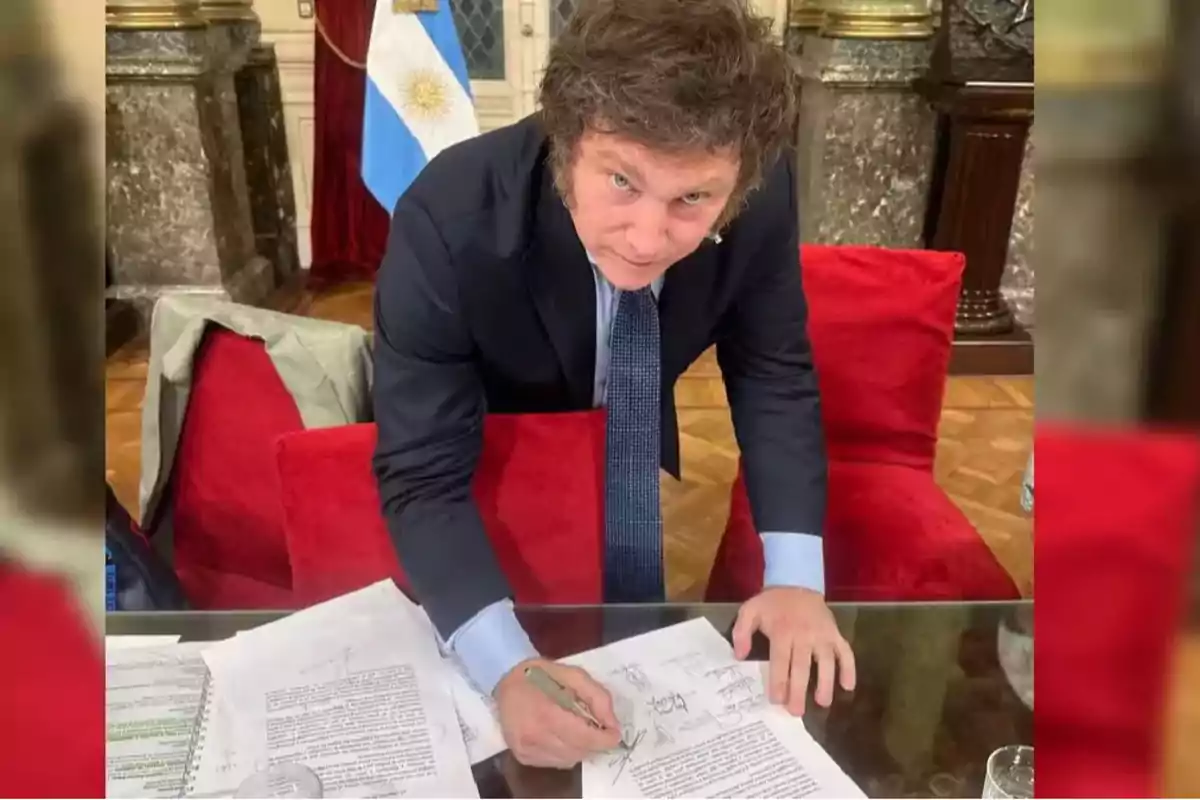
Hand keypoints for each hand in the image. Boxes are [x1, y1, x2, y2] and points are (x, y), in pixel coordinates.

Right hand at [494, 657, 622, 767]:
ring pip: (569, 760)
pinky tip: (563, 736)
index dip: (604, 739)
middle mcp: (534, 736)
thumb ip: (597, 696)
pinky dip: (567, 752)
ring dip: (581, 748)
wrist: (503, 681)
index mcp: (546, 713)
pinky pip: (556, 763)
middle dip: (595, 743)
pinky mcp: (522, 756)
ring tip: (579, 729)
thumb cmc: (539, 675)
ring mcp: (526, 749)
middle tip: (598, 728)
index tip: (615, 734)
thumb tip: (612, 724)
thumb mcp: (572, 674)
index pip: (583, 737)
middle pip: (578, 751)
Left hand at [732, 586, 855, 715]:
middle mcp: (804, 635)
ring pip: (826, 662)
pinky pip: (846, 652)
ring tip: (823, 703)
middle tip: (796, 712)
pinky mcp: (835, 634)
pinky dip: (849, 668)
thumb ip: (741, 633)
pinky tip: (848, 686)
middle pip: (802, 666)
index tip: (777, 700)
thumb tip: (739, 656)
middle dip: (799, 690)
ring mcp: (823, 635)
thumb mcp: (749, 611)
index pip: (780, 660)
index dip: (779, 681)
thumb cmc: (771, 603)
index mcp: (782, 631)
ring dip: (826, 683)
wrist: (796, 582)